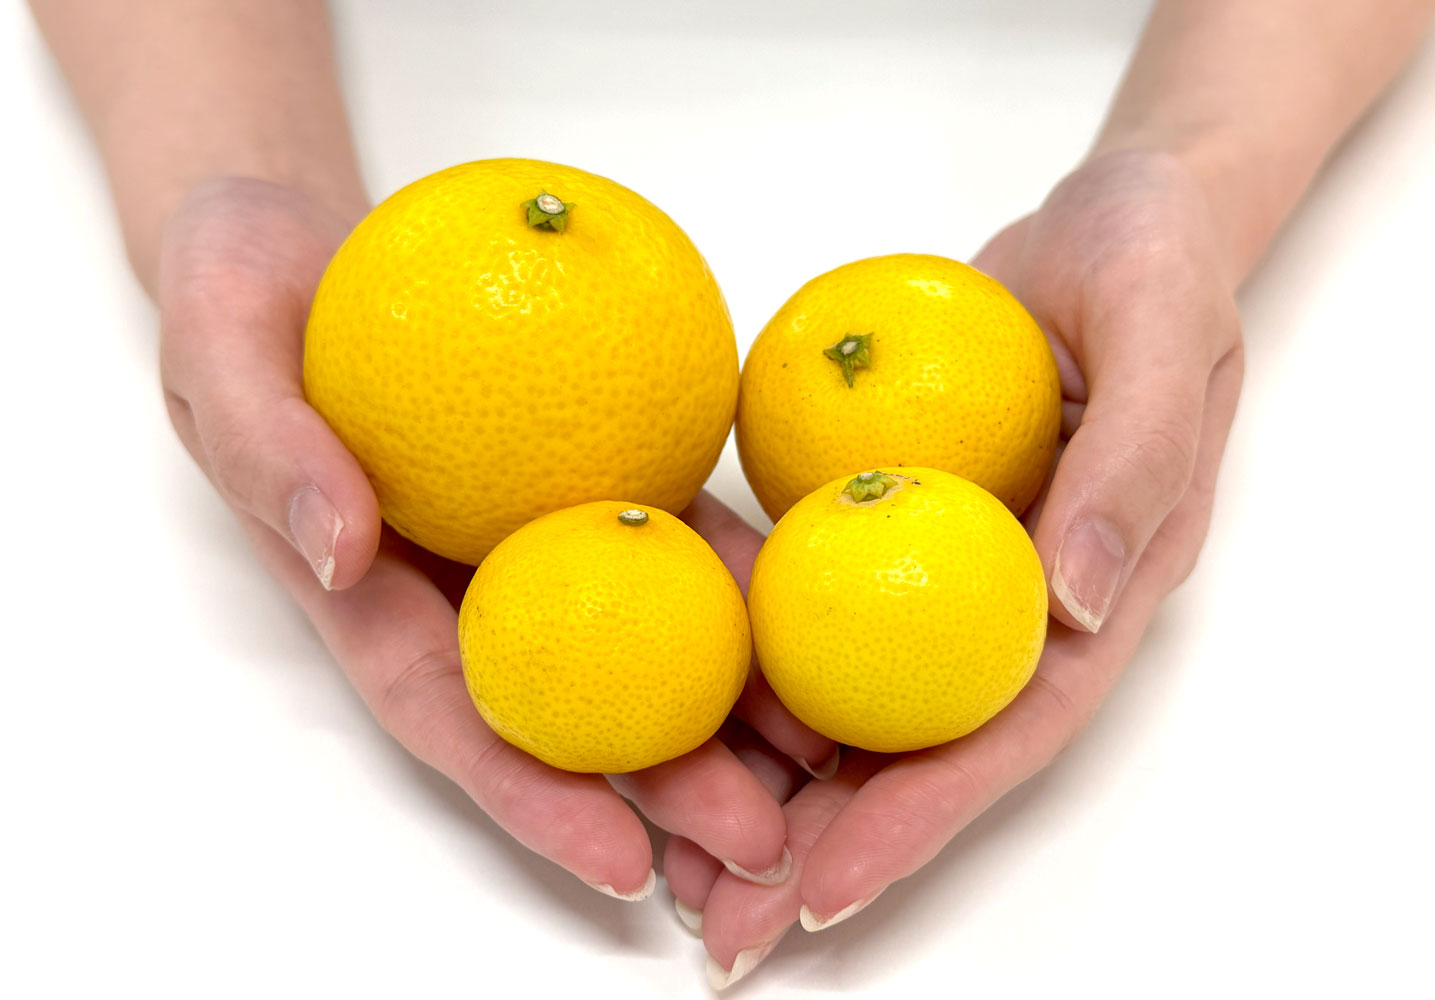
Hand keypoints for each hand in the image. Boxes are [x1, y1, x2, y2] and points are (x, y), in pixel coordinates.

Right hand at [156, 177, 829, 896]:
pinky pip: (673, 527)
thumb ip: (267, 446)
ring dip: (728, 705)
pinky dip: (739, 577)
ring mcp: (538, 536)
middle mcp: (466, 586)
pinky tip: (808, 612)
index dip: (533, 797)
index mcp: (374, 592)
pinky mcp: (593, 473)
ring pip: (641, 632)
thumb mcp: (219, 345)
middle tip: (764, 846)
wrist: (309, 235)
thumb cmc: (241, 289)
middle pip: (572, 705)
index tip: (621, 863)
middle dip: (665, 787)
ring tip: (823, 761)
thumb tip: (339, 552)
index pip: (453, 716)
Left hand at [671, 150, 1244, 985]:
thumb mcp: (1161, 336)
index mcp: (1099, 594)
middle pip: (920, 748)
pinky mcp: (890, 526)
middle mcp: (1017, 606)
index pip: (1008, 731)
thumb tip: (1076, 610)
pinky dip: (754, 663)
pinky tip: (678, 711)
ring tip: (676, 862)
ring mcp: (947, 571)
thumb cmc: (1153, 268)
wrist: (1107, 220)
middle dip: (825, 847)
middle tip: (723, 932)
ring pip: (858, 698)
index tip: (825, 889)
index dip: (922, 817)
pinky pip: (817, 604)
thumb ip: (1129, 470)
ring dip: (773, 785)